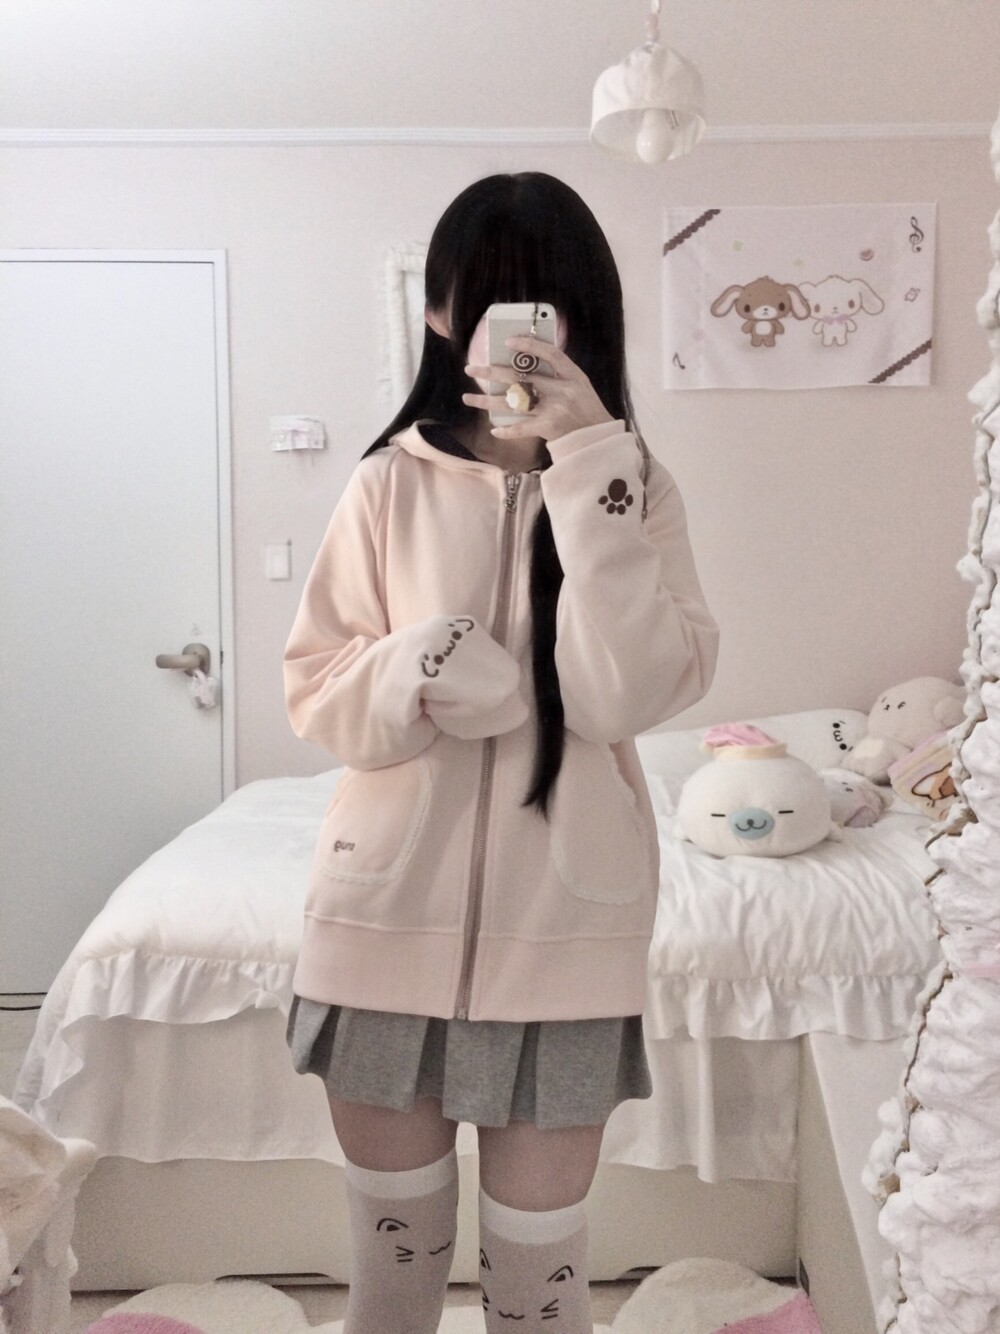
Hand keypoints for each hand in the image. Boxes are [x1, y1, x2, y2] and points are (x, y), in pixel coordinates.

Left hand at [463, 336, 613, 441]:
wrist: (598, 440)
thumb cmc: (586, 411)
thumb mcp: (579, 386)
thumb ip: (558, 376)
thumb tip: (526, 364)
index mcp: (573, 376)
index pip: (550, 353)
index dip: (529, 346)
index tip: (507, 341)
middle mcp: (562, 390)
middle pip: (521, 376)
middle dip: (492, 372)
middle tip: (470, 368)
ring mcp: (554, 409)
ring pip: (513, 402)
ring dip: (488, 400)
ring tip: (468, 398)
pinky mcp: (549, 428)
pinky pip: (522, 428)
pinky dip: (508, 430)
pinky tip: (494, 429)